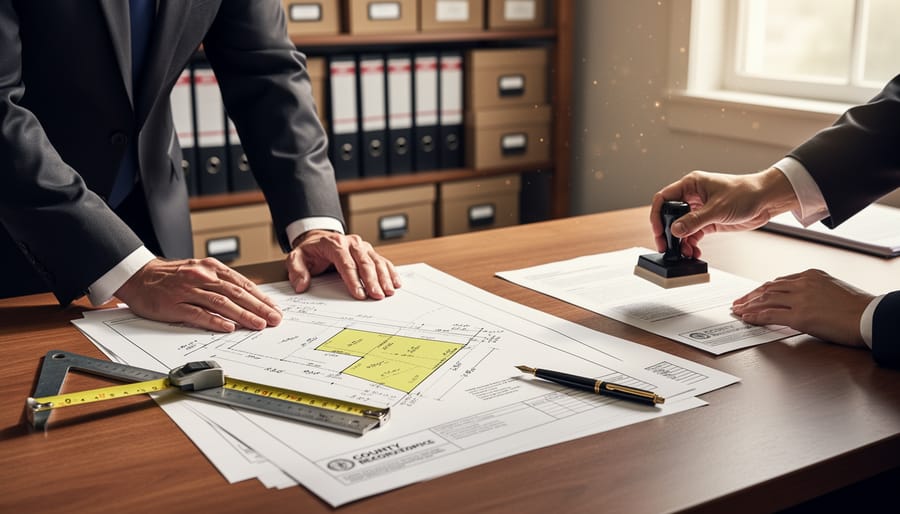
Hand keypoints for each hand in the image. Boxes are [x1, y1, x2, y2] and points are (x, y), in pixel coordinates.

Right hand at [115, 258, 282, 332]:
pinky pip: (198, 314)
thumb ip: (221, 282)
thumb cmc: (171, 276)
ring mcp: (188, 291)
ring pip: (221, 303)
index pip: (242, 283)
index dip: (261, 297)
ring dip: (243, 315)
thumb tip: (247, 297)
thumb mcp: (199, 271)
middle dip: (259, 307)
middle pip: (236, 293)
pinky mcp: (175, 305)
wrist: (138, 275)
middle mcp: (202, 277)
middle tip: (275, 319)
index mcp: (211, 268)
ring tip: (259, 325)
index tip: (274, 308)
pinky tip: (228, 327)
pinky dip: (215, 321)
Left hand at [285, 230, 400, 299]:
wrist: (319, 240)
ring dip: (384, 277)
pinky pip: (382, 261)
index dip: (353, 280)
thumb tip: (301, 285)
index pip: (346, 263)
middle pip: (365, 262)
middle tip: (377, 296)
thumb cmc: (310, 252)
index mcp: (334, 244)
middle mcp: (351, 243)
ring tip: (389, 292)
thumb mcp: (296, 258)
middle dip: (372, 280)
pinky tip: (395, 282)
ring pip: (377, 261)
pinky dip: (390, 272)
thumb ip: (297, 271)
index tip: (359, 294)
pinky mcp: (369, 252)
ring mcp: (362, 247)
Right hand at [650, 167, 799, 257]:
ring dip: (681, 242)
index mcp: (691, 185)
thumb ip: (694, 220)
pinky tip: (694, 252)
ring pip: (681, 228)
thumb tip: (675, 230)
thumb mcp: (717, 208)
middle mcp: (692, 196)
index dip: (657, 215)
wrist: (767, 200)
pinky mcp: (708, 222)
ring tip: (684, 253)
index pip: (664, 198)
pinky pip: (693, 235)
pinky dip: (691, 244)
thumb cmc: (746, 193)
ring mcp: (700, 210)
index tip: (658, 231)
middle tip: (667, 247)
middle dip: (668, 233)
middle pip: (670, 215)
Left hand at [731, 269, 872, 346]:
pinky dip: (756, 316)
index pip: (780, 282)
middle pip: (768, 288)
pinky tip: (747, 318)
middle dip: (751, 296)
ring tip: (738, 310)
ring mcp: (800, 299)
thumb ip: (814, 291)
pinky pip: (770, 315)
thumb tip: (802, 301)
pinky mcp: (800, 316)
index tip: (754, 294)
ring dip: (749, 305)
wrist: (870, 316)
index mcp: (811, 275)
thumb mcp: (833, 289)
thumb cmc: (858, 307)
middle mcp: (803, 284)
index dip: (763, 289)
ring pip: (766, 299)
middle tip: (738, 302)